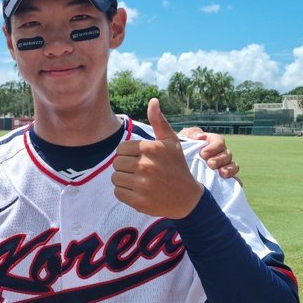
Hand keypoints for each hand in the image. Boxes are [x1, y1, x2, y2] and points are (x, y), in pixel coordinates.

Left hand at [113, 99, 203, 218]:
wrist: (186, 197)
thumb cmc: (176, 166)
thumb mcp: (171, 142)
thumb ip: (159, 121)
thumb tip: (153, 100)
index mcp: (150, 149)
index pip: (121, 149)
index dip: (128, 154)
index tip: (140, 159)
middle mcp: (145, 166)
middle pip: (116, 163)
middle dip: (126, 167)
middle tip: (141, 171)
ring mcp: (141, 185)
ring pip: (115, 178)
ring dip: (124, 180)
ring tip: (139, 181)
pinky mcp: (138, 201)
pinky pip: (118, 192)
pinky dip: (125, 193)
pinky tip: (139, 191)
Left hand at [178, 125, 239, 180]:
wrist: (174, 168)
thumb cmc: (178, 150)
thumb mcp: (182, 139)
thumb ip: (191, 134)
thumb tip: (201, 136)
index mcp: (211, 143)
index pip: (219, 141)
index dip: (214, 147)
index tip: (203, 154)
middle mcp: (219, 154)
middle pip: (227, 154)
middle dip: (220, 159)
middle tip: (210, 164)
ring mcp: (222, 167)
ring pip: (233, 166)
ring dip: (229, 169)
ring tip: (222, 174)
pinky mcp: (222, 181)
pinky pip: (234, 181)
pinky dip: (234, 181)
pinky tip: (227, 183)